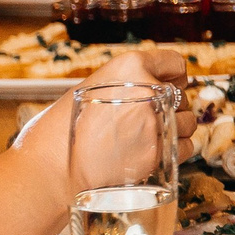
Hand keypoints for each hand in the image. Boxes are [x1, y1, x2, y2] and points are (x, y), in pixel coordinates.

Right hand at [13, 49, 195, 192]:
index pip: (175, 62)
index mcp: (130, 66)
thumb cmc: (58, 132)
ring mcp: (157, 122)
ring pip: (188, 121)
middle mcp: (149, 89)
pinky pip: (186, 146)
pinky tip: (150, 151)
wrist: (46, 172)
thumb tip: (152, 88)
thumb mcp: (89, 90)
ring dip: (175, 128)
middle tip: (144, 118)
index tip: (165, 85)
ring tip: (144, 136)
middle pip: (182, 95)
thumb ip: (124, 85)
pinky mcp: (159, 152)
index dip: (170, 76)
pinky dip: (175, 149)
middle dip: (170, 105)